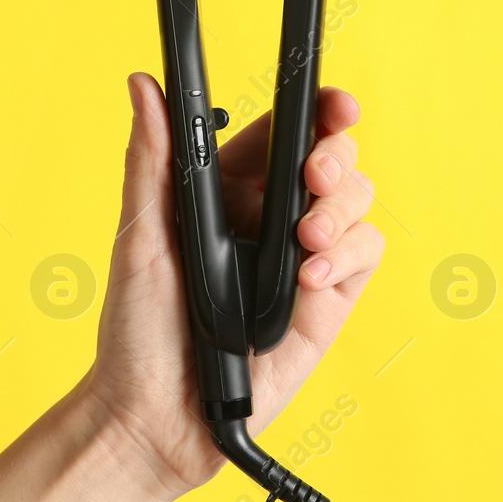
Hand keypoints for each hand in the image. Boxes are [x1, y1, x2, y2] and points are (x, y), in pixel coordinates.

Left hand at [82, 72, 383, 498]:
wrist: (157, 416)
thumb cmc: (136, 329)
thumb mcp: (139, 234)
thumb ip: (153, 156)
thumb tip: (143, 84)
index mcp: (226, 191)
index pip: (281, 132)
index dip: (315, 111)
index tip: (331, 104)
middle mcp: (270, 218)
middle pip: (331, 158)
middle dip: (335, 154)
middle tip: (314, 175)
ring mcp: (304, 258)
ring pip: (357, 200)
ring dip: (342, 207)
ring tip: (307, 239)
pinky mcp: (329, 301)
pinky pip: (366, 254)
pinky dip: (349, 253)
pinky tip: (312, 273)